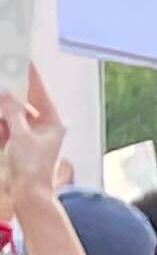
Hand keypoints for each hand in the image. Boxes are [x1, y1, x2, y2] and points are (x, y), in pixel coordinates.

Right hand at [0, 77, 62, 217]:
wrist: (29, 193)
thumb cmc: (32, 167)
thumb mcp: (20, 136)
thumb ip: (12, 113)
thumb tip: (7, 95)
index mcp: (53, 121)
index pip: (39, 92)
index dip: (30, 76)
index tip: (22, 61)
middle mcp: (45, 126)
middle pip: (25, 101)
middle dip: (11, 94)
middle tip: (2, 81)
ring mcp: (33, 134)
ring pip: (15, 113)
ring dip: (5, 110)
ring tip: (1, 104)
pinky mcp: (22, 142)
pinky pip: (9, 125)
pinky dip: (3, 123)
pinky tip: (1, 120)